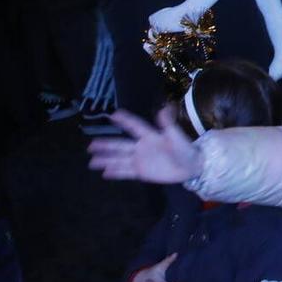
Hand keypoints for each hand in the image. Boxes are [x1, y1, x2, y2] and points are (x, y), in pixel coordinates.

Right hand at [88, 106, 203, 184]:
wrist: (191, 166)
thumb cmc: (185, 148)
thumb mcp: (177, 136)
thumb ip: (168, 124)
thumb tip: (163, 108)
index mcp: (150, 136)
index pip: (135, 126)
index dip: (125, 120)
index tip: (113, 115)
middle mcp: (142, 147)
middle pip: (121, 145)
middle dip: (106, 145)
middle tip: (91, 145)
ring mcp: (140, 159)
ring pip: (120, 159)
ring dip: (106, 160)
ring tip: (92, 161)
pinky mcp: (142, 171)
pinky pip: (126, 172)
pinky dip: (115, 172)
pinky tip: (104, 172)